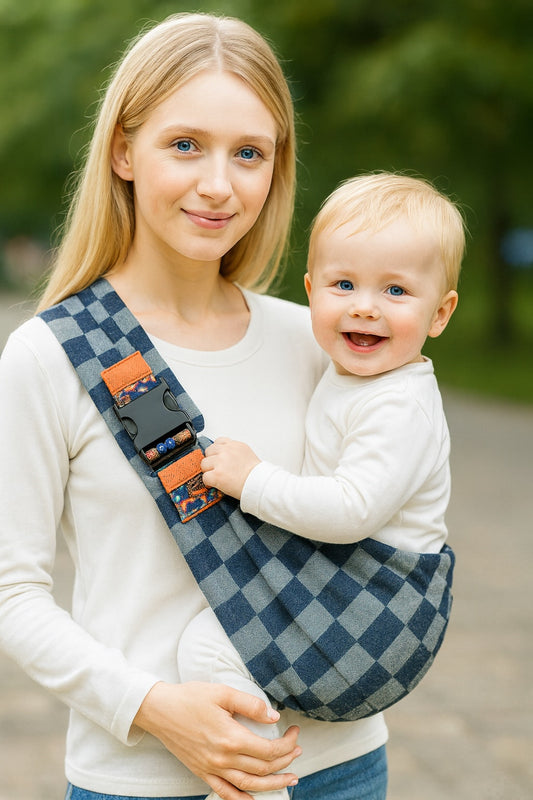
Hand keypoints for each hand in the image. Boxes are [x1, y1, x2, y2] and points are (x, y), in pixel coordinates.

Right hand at [133, 682, 300, 799]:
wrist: (159, 710)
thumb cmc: (190, 697)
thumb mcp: (222, 692)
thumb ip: (250, 704)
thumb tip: (273, 715)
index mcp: (230, 738)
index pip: (268, 750)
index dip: (287, 745)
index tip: (295, 733)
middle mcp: (223, 759)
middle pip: (263, 769)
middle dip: (286, 761)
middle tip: (298, 750)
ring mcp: (212, 769)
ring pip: (249, 786)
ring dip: (273, 784)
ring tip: (290, 778)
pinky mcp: (202, 772)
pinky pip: (225, 793)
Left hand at [201, 438, 259, 498]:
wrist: (259, 484)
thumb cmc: (256, 474)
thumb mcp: (247, 454)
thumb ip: (234, 451)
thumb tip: (225, 456)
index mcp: (234, 445)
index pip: (218, 442)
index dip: (217, 452)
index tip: (219, 458)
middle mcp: (226, 451)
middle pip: (208, 451)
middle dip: (211, 460)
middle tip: (218, 469)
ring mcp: (220, 462)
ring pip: (204, 464)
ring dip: (209, 471)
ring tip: (218, 477)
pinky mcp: (216, 475)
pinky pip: (205, 477)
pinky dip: (209, 482)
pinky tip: (216, 484)